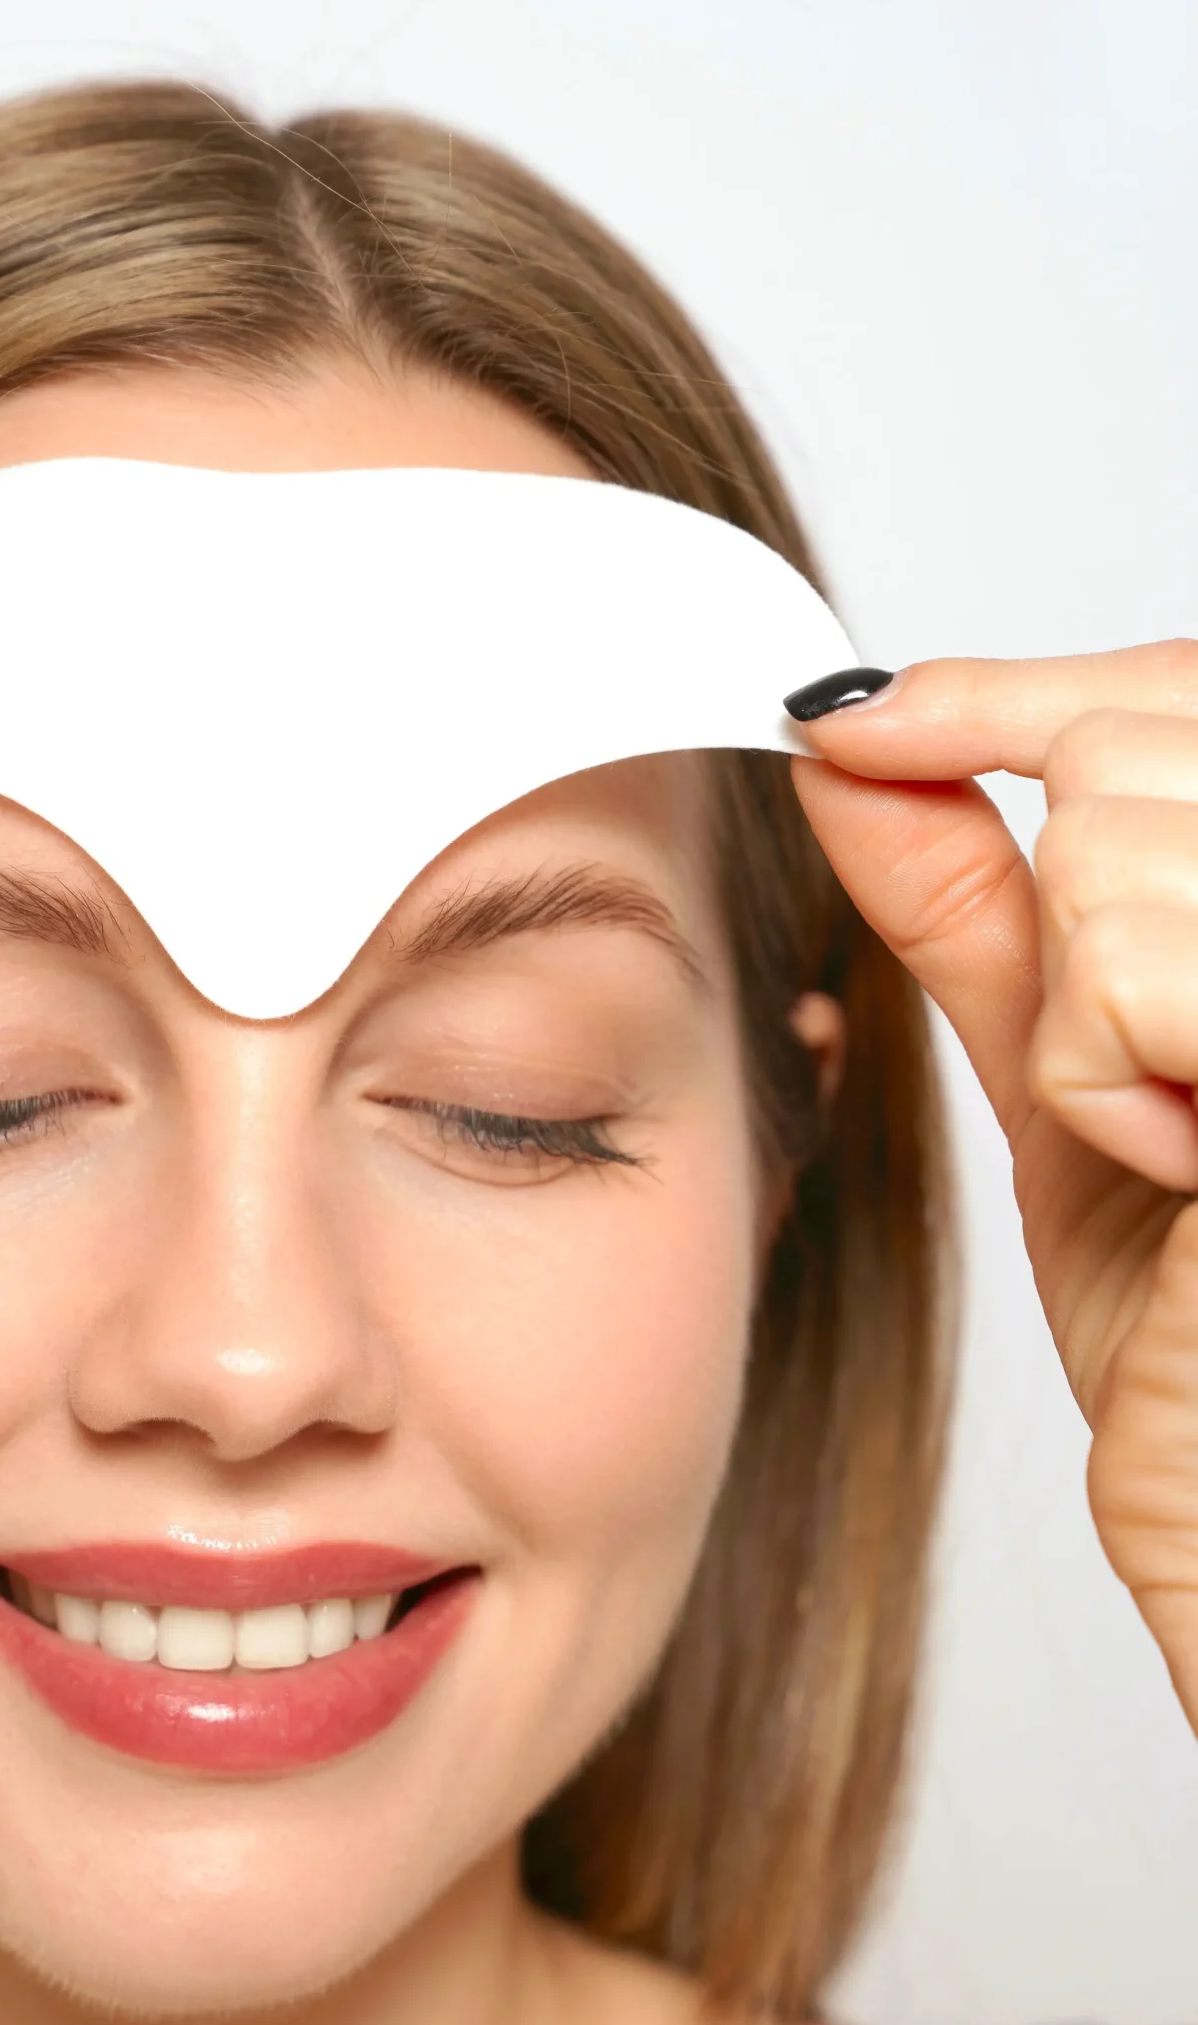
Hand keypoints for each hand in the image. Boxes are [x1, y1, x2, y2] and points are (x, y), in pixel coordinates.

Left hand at [792, 641, 1197, 1729]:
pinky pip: (1125, 969)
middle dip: (1072, 899)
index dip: (1012, 688)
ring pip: (1115, 855)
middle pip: (1133, 747)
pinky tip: (1194, 1172)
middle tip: (1141, 1073)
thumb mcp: (1072, 1077)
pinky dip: (1109, 1084)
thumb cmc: (1194, 1336)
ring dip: (1090, 1020)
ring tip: (1185, 1144)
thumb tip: (859, 753)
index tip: (862, 718)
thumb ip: (978, 910)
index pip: (1173, 691)